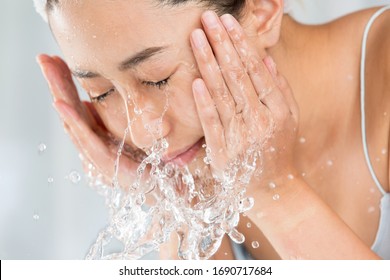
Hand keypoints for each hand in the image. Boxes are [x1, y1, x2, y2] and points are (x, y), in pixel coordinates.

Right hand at [37, 55, 142, 188]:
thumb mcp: (129, 134)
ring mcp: (98, 156)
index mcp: (98, 137)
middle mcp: (94, 145)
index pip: (78, 106)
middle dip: (57, 84)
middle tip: (44, 58)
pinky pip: (88, 140)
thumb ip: (109, 122)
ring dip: (61, 94)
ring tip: (49, 71)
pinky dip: (74, 121)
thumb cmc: (150, 161)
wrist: (167, 186)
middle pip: (71, 111)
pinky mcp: (107, 164)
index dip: (66, 84)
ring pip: (74, 122)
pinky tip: (62, 103)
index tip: (57, 60)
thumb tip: (88, 105)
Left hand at [190, 11, 298, 186]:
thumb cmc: (279, 151)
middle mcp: (260, 121)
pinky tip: (195, 81)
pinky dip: (203, 102)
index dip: (240, 44)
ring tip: (197, 37)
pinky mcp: (223, 153)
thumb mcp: (289, 119)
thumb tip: (265, 60)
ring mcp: (240, 137)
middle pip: (236, 75)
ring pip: (222, 93)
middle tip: (208, 18)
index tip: (228, 22)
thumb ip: (279, 89)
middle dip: (221, 43)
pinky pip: (212, 124)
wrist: (274, 190)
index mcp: (277, 110)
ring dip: (208, 62)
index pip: (255, 70)